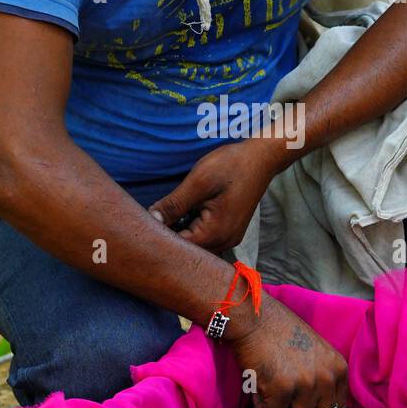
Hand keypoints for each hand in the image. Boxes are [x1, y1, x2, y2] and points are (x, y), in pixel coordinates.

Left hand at [148, 139, 281, 253]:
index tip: (145, 222)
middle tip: (155, 215)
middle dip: (170, 235)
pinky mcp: (230, 231)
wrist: (261, 158)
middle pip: (188, 249)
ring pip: (196, 245)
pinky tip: (185, 214)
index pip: (178, 247)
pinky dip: (193, 229)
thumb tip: (151, 220)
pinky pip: (206, 238)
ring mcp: (230, 238)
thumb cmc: (231, 165)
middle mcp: (225, 242)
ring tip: (169, 213)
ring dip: (181, 232)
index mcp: (216, 233)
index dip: (159, 235)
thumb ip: (174, 204)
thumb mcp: (198, 182)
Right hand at [226, 293, 349, 407]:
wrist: (254, 317)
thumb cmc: (280, 331)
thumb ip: (323, 379)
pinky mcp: (282, 389)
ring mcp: (305, 384)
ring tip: (269, 396)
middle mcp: (326, 378)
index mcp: (338, 369)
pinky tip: (258, 388)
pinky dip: (262, 407)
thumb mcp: (316, 353)